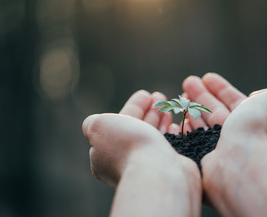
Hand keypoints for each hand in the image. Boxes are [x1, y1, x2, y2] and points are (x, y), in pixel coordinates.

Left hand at [82, 90, 201, 215]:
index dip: (132, 108)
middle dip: (148, 111)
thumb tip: (94, 125)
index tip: (145, 94)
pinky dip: (170, 134)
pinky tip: (174, 124)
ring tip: (168, 104)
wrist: (157, 173)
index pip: (117, 126)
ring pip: (152, 138)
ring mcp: (147, 168)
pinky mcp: (166, 171)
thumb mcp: (98, 127)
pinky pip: (167, 148)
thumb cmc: (127, 146)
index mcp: (104, 156)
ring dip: (159, 119)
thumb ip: (92, 123)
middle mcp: (124, 163)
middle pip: (136, 130)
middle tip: (159, 96)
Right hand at [182, 72, 266, 152]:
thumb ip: (266, 95)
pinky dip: (188, 128)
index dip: (221, 88)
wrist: (242, 159)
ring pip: (205, 123)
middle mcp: (241, 135)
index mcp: (256, 122)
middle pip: (217, 110)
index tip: (206, 77)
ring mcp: (223, 147)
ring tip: (180, 96)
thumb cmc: (256, 128)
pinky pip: (196, 139)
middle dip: (202, 95)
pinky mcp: (208, 157)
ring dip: (193, 108)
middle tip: (188, 82)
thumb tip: (255, 97)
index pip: (235, 101)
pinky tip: (181, 118)